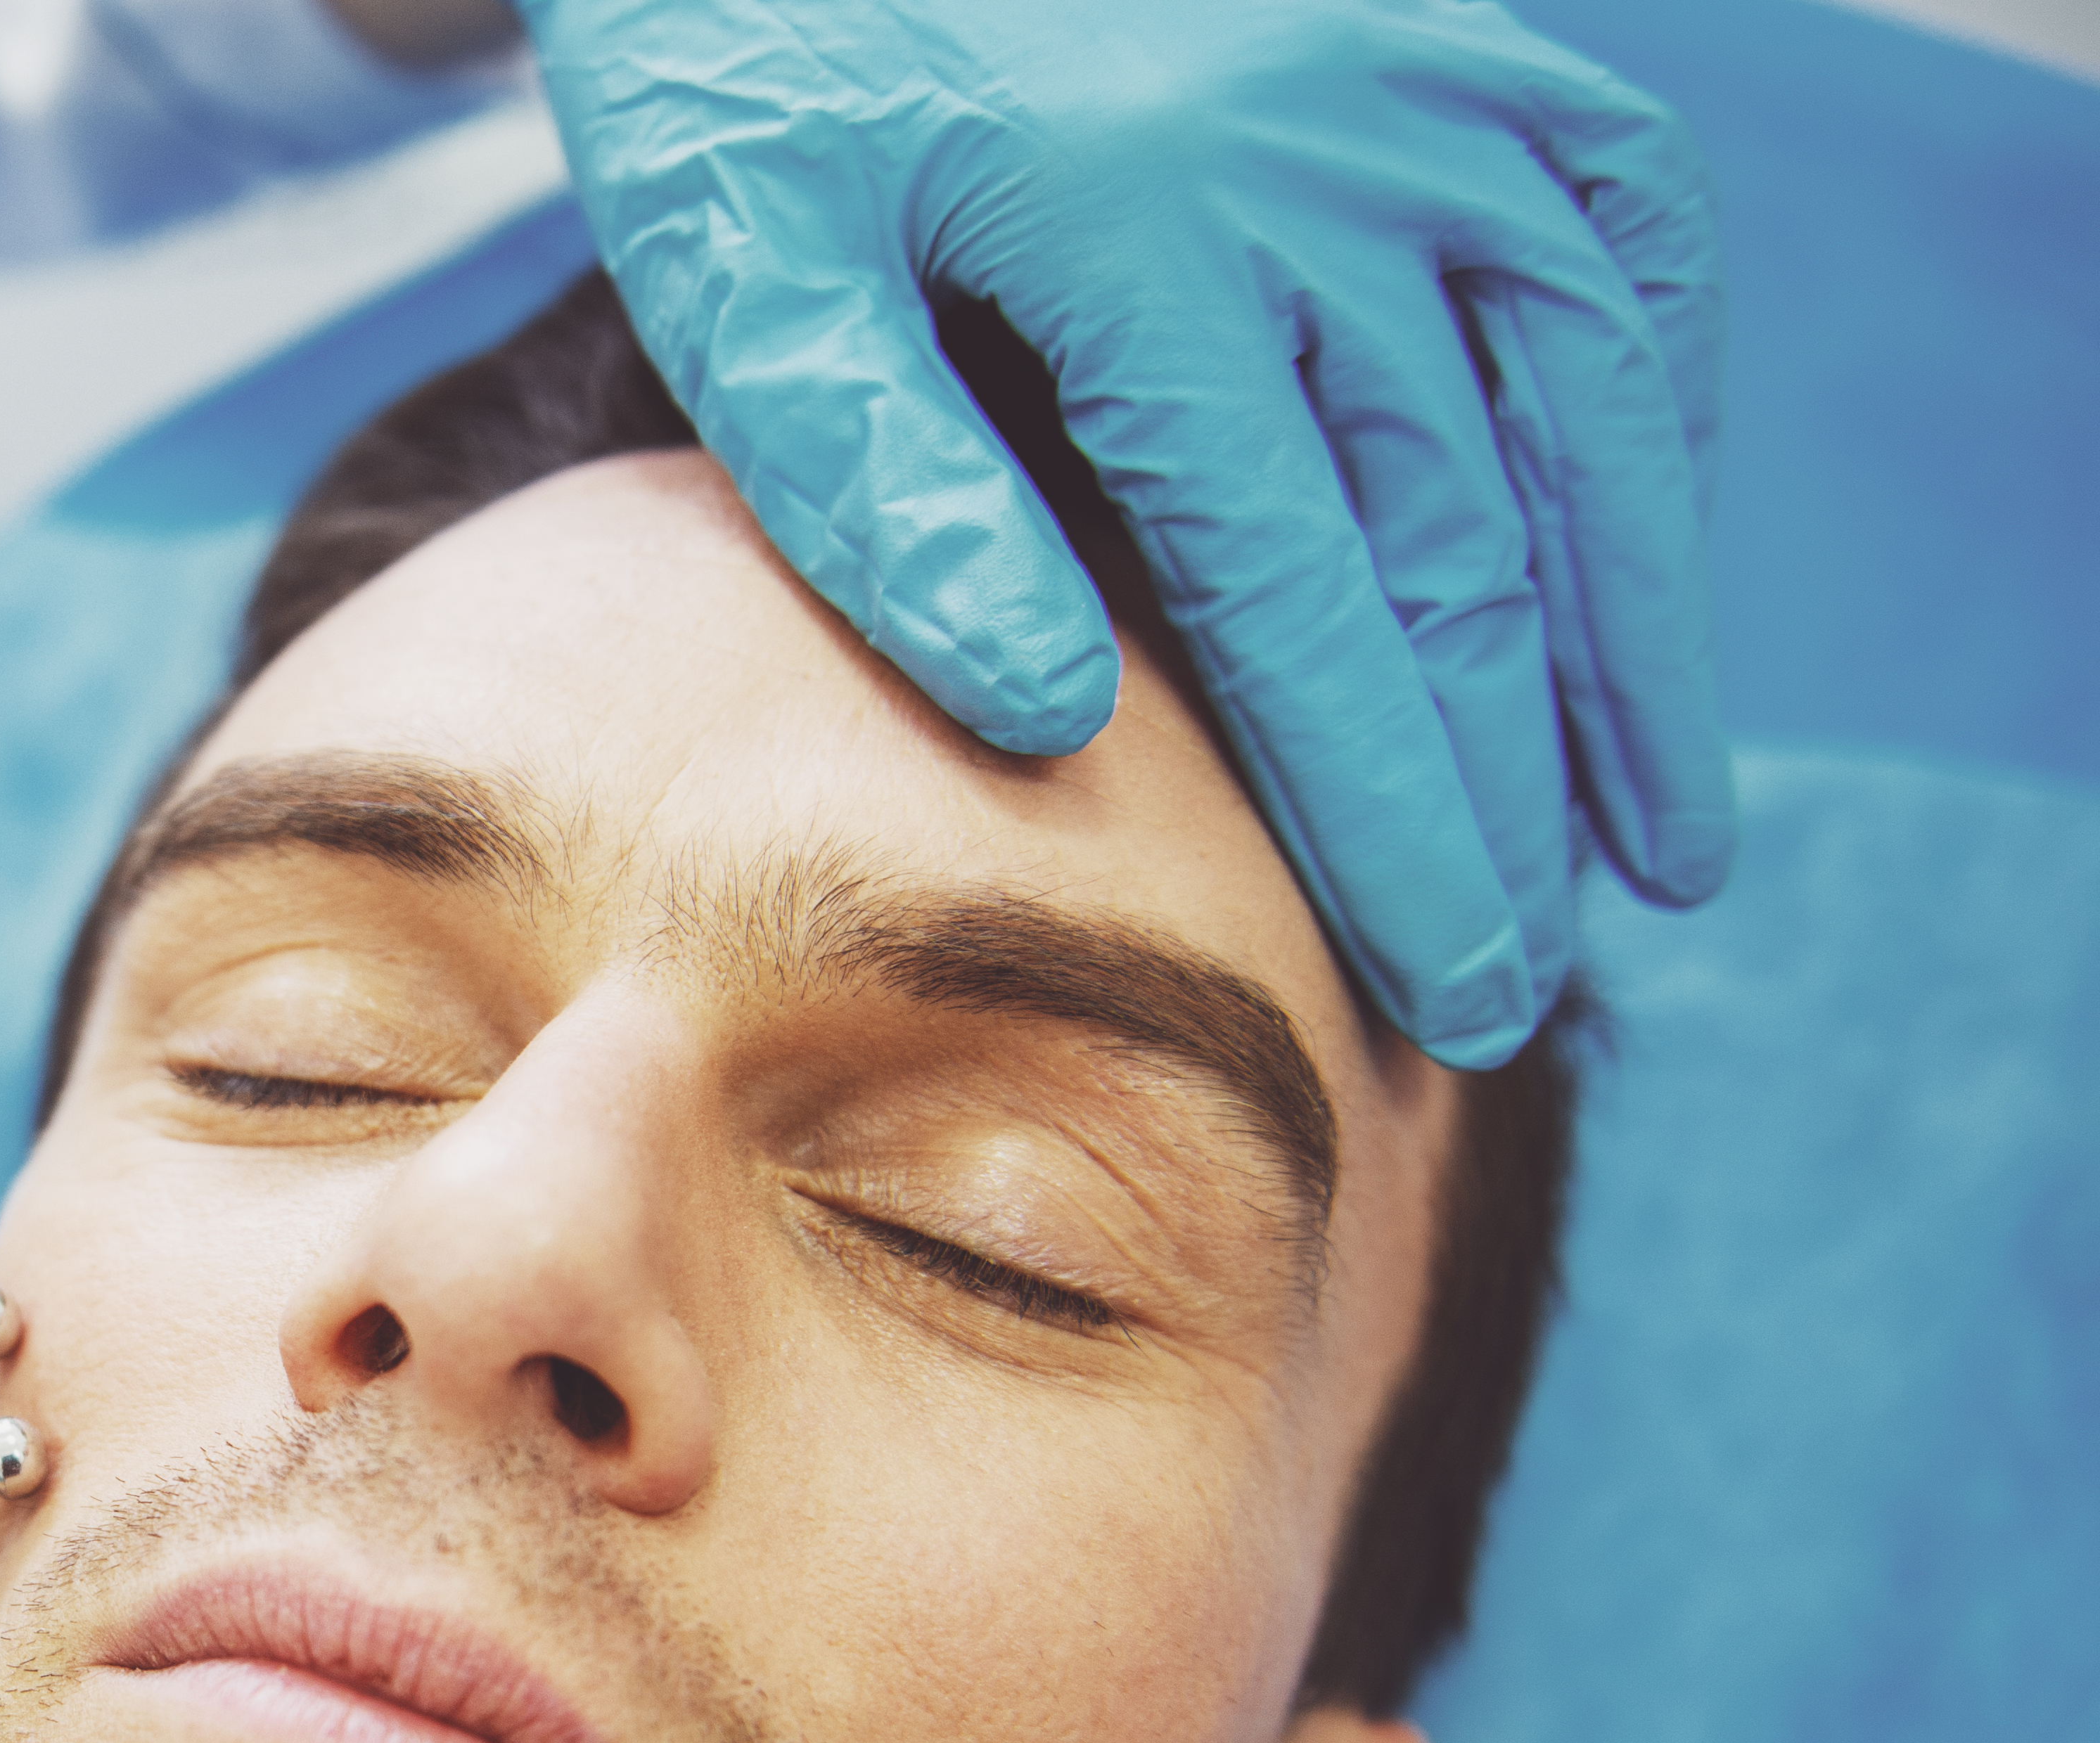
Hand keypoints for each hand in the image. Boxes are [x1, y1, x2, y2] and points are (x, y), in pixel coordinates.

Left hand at [522, 0, 1731, 1062]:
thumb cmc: (736, 71)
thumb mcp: (737, 265)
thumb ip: (877, 484)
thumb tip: (1055, 721)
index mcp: (1142, 233)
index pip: (1307, 594)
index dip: (1387, 814)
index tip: (1440, 985)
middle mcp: (1323, 146)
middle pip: (1461, 533)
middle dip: (1504, 789)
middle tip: (1514, 995)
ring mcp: (1407, 73)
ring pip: (1582, 398)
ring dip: (1636, 636)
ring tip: (1659, 851)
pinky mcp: (1440, 29)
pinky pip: (1612, 214)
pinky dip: (1647, 398)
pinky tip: (1636, 559)